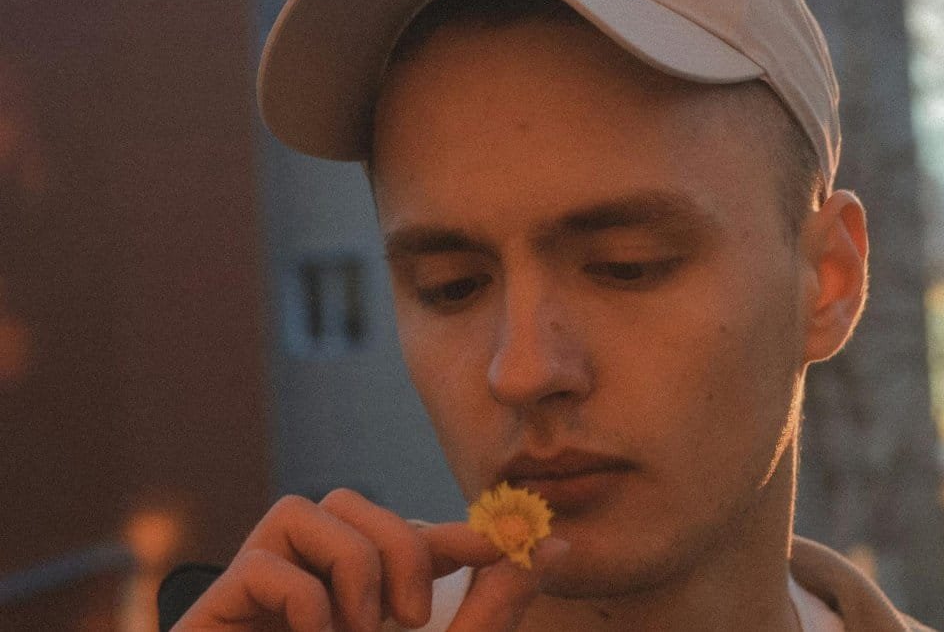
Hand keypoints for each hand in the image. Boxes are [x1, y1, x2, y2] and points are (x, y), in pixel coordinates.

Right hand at [171, 488, 567, 630]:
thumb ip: (495, 608)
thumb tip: (556, 545)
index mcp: (361, 602)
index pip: (407, 538)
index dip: (454, 532)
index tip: (505, 543)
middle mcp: (308, 587)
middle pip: (348, 502)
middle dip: (395, 545)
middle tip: (408, 617)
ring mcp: (257, 599)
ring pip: (302, 511)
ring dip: (351, 568)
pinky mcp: (211, 616)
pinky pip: (261, 564)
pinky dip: (300, 599)